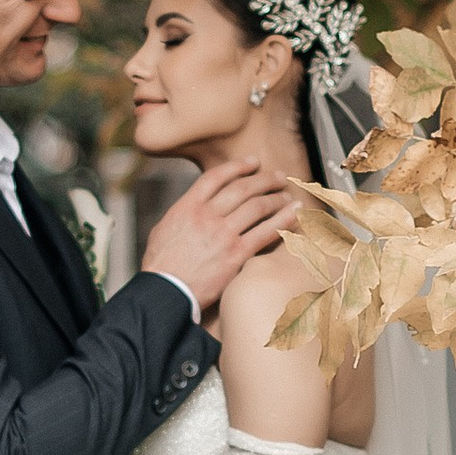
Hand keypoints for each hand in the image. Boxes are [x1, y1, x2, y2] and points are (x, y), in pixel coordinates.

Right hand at [143, 159, 294, 317]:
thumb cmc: (161, 266)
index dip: (238, 166)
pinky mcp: (235, 255)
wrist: (165, 292)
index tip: (253, 162)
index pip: (216, 177)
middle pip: (242, 188)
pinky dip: (283, 220)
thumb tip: (196, 205)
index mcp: (187, 207)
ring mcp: (222, 234)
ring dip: (276, 198)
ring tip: (287, 196)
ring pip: (257, 207)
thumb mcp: (164, 229)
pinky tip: (294, 214)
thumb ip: (183, 213)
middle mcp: (206, 216)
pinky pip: (265, 232)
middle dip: (265, 179)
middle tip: (279, 177)